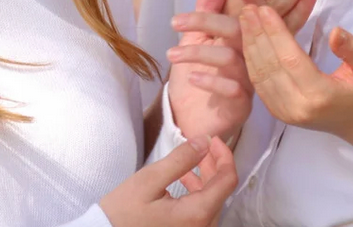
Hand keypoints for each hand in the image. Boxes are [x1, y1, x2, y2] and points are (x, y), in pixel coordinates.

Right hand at [99, 134, 236, 226]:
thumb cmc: (124, 212)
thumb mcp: (150, 180)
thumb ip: (180, 160)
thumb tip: (204, 142)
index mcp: (198, 214)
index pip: (228, 180)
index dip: (224, 155)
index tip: (212, 138)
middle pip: (222, 191)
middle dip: (215, 164)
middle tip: (202, 144)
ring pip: (213, 201)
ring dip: (207, 177)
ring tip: (193, 159)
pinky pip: (203, 212)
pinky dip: (199, 192)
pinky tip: (184, 180)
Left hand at [165, 0, 250, 141]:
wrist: (189, 117)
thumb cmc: (196, 72)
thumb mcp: (196, 36)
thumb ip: (207, 8)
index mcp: (243, 36)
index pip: (248, 9)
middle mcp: (251, 56)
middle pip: (239, 30)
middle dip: (206, 21)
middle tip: (176, 22)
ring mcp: (249, 80)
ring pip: (231, 57)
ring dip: (198, 53)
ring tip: (172, 55)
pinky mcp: (243, 104)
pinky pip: (233, 88)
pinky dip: (210, 80)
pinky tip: (193, 78)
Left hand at [238, 4, 352, 141]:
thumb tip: (336, 31)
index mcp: (320, 96)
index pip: (290, 58)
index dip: (275, 31)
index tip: (263, 7)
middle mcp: (297, 107)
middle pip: (270, 65)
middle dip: (256, 33)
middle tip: (246, 5)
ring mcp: (284, 113)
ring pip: (259, 74)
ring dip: (249, 43)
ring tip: (243, 16)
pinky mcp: (277, 112)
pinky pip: (258, 82)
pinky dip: (250, 58)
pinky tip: (246, 37)